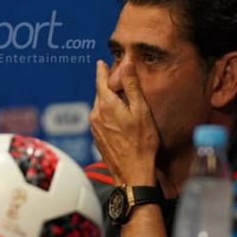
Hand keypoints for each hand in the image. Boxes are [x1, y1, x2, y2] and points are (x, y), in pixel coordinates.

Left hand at [89, 60, 158, 185]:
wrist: (132, 173)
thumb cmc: (141, 143)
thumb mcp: (141, 110)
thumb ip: (132, 86)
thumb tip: (126, 64)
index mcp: (106, 105)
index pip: (101, 80)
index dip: (102, 70)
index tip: (101, 63)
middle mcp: (96, 114)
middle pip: (100, 93)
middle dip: (107, 85)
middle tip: (116, 79)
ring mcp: (95, 127)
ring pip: (100, 106)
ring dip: (108, 100)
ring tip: (120, 99)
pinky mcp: (97, 137)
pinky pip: (100, 118)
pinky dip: (107, 112)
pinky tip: (118, 118)